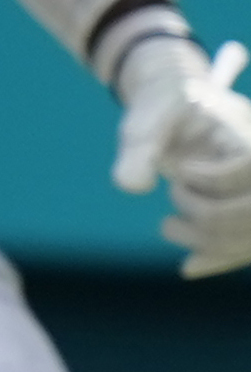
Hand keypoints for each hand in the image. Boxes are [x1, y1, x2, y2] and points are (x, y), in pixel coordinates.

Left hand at [108, 23, 250, 279]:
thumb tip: (132, 188)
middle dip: (213, 218)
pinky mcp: (243, 205)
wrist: (174, 105)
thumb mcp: (147, 118)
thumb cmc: (162, 106)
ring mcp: (250, 188)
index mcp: (245, 133)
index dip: (219, 178)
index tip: (182, 170)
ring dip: (210, 242)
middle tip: (173, 199)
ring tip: (167, 227)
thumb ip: (139, 147)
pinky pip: (244, 242)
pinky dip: (219, 256)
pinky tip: (188, 267)